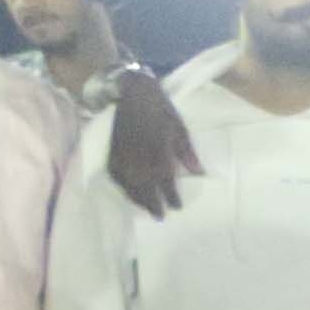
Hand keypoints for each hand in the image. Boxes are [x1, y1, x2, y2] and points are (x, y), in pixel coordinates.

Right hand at [103, 70, 203, 219]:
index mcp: (158, 154)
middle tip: (160, 216)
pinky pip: (116, 176)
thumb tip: (199, 173)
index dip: (171, 197)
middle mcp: (139, 160)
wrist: (131, 93)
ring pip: (130, 185)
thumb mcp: (179, 127)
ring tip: (146, 209)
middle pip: (146, 188)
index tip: (177, 207)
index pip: (166, 183)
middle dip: (153, 204)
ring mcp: (122, 157)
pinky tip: (129, 193)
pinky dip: (123, 188)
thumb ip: (187, 152)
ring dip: (138, 199)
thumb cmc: (159, 109)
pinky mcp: (110, 153)